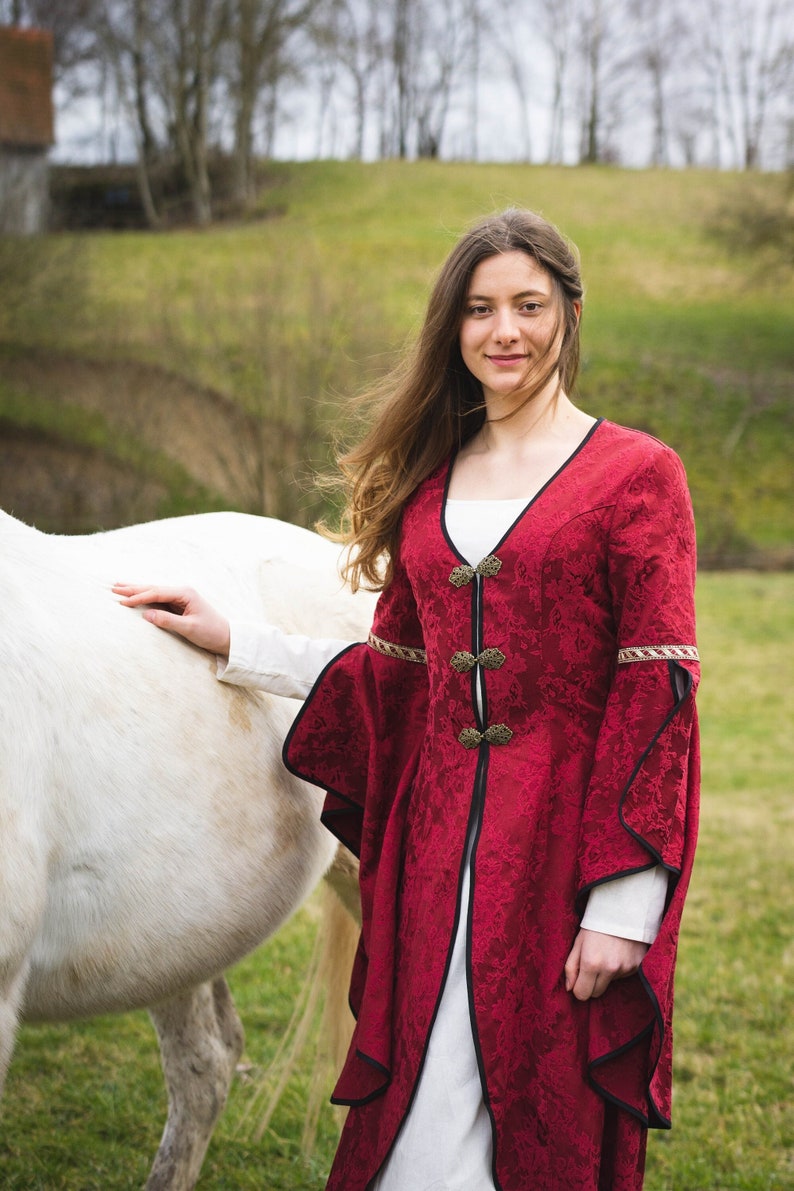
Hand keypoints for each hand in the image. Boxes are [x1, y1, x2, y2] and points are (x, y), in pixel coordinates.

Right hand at [112, 583, 229, 657]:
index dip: (139, 597)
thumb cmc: (211, 632)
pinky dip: (145, 597)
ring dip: (137, 590)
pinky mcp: (179, 605)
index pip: (157, 593)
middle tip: (114, 588)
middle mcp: (182, 592)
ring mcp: (180, 597)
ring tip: (120, 587)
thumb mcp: (189, 628)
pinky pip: (158, 599)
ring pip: (154, 591)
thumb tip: (146, 614)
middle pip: (153, 588)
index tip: (123, 602)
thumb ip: (168, 621)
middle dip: (133, 588)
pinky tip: (136, 595)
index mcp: (185, 593)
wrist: (227, 637)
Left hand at [564, 928, 647, 1001]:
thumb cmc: (595, 926)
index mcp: (591, 963)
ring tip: (607, 953)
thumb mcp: (578, 943)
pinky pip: (623, 976)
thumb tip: (570, 988)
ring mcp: (625, 969)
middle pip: (596, 993)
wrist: (622, 911)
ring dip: (606, 974)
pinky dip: (619, 968)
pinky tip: (618, 953)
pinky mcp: (637, 967)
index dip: (578, 988)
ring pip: (610, 983)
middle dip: (591, 984)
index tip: (579, 979)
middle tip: (592, 966)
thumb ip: (570, 967)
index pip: (582, 994)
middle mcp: (609, 969)